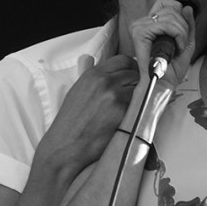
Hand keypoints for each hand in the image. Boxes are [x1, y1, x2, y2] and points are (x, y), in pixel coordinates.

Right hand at [35, 54, 138, 180]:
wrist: (66, 146)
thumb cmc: (70, 122)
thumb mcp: (76, 91)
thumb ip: (88, 75)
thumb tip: (90, 59)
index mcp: (93, 75)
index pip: (124, 60)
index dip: (132, 67)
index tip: (135, 74)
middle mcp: (104, 82)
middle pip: (135, 72)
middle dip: (138, 82)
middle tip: (134, 94)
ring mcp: (115, 96)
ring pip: (140, 88)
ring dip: (139, 97)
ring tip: (130, 108)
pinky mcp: (122, 112)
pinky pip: (140, 105)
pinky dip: (137, 111)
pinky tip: (128, 118)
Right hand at [130, 0, 195, 86]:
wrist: (165, 82)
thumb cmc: (172, 67)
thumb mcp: (186, 42)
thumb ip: (188, 25)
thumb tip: (187, 7)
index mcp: (150, 23)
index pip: (165, 2)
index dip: (178, 13)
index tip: (181, 32)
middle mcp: (142, 22)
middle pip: (170, 8)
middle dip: (183, 26)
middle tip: (181, 44)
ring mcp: (139, 26)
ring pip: (170, 16)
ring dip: (182, 33)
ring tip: (179, 47)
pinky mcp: (140, 32)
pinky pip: (166, 25)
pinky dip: (178, 35)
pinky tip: (176, 47)